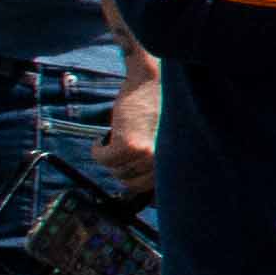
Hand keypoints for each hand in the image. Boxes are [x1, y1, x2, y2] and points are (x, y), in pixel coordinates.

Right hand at [97, 60, 160, 195]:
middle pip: (133, 184)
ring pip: (117, 171)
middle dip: (124, 171)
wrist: (156, 79)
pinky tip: (102, 139)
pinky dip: (98, 150)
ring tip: (116, 141)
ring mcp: (148, 154)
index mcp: (177, 163)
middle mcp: (166, 162)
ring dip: (112, 160)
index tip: (130, 190)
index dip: (141, 192)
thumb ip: (160, 164)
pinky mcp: (129, 145)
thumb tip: (141, 194)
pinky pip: (103, 159)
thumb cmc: (163, 108)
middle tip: (122, 154)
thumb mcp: (166, 141)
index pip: (158, 195)